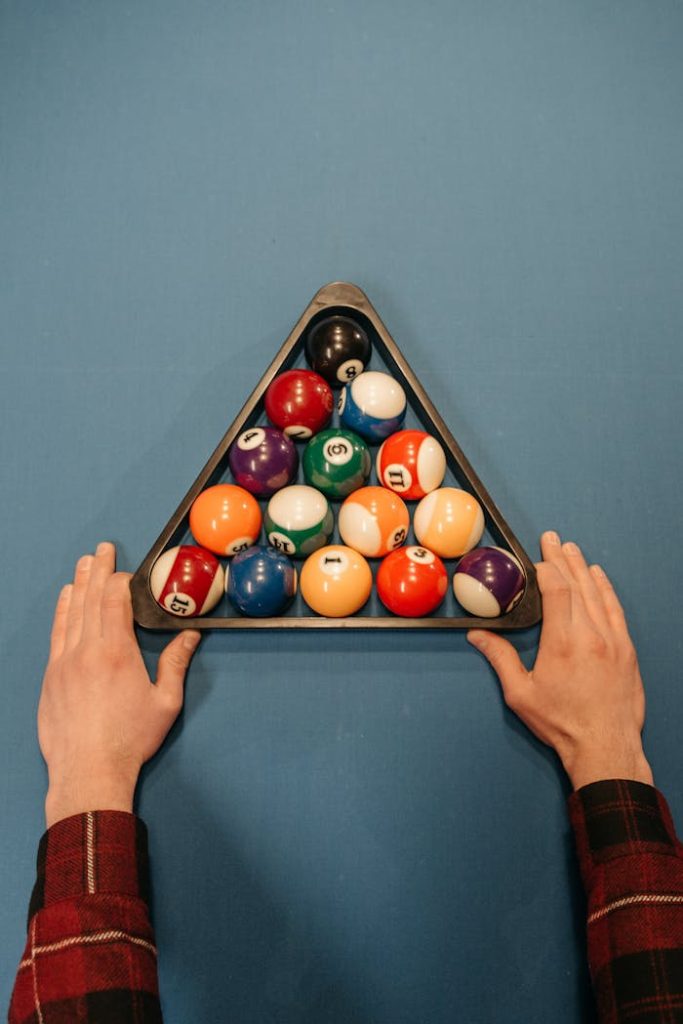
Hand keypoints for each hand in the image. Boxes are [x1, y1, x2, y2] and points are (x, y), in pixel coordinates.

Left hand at [39, 542, 200, 826]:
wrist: (88, 771)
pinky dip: (62, 612)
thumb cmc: (130, 739)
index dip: (120, 580)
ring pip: (71, 613)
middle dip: (98, 571)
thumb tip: (191, 636)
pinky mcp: (51, 677)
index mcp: (116, 652)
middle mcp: (86, 650)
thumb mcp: (165, 702)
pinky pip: (56, 634)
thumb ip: (175, 664)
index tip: (128, 570)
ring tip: (83, 564)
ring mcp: (64, 662)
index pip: (114, 601)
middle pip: (91, 599)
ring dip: (79, 585)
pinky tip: (65, 599)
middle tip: (102, 548)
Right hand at [467, 531, 652, 790]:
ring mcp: (613, 641)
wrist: (606, 747)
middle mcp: (591, 635)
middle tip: (552, 538)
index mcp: (563, 642)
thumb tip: (478, 636)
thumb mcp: (521, 694)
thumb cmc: (562, 723)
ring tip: (572, 549)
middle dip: (563, 558)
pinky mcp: (626, 650)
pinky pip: (615, 610)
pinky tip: (599, 577)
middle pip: (577, 584)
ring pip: (598, 593)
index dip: (546, 569)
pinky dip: (606, 589)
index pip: (557, 590)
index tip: (536, 558)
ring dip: (583, 568)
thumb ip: (500, 658)